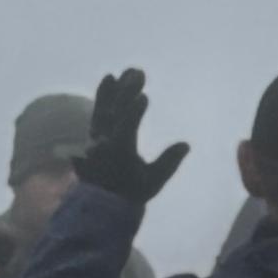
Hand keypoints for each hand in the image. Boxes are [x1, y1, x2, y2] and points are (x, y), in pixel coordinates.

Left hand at [77, 69, 189, 207]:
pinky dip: (102, 95)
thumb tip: (185, 144)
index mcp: (119, 154)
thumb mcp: (153, 182)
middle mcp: (103, 143)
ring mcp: (95, 137)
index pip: (125, 129)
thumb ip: (168, 163)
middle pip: (114, 113)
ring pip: (103, 109)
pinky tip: (109, 79)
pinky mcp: (92, 134)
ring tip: (122, 72)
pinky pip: (97, 111)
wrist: (100, 205)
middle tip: (137, 72)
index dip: (133, 112)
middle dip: (125, 92)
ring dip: (113, 90)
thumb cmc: (131, 193)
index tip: (144, 96)